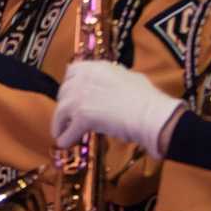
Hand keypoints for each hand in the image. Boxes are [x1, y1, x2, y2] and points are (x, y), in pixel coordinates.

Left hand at [54, 60, 182, 153]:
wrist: (151, 114)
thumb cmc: (148, 99)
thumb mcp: (130, 78)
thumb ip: (115, 79)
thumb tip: (115, 84)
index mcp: (97, 67)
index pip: (72, 71)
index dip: (70, 85)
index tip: (70, 94)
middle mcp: (85, 78)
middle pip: (64, 92)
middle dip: (64, 104)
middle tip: (67, 115)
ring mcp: (82, 97)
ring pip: (61, 111)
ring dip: (60, 123)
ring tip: (60, 132)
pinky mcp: (83, 116)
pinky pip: (68, 130)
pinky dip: (66, 138)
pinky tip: (65, 143)